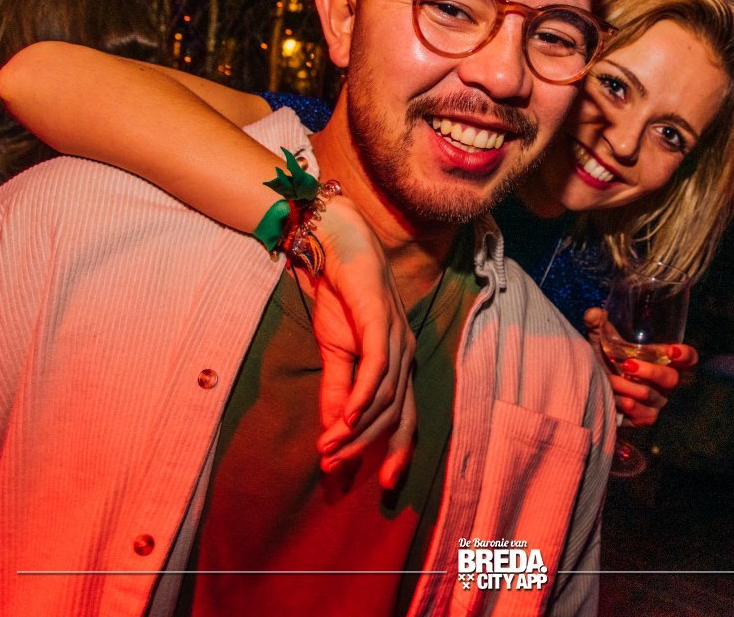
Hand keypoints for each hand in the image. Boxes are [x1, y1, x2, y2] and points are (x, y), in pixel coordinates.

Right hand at [307, 196, 415, 488]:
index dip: (398, 451)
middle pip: (395, 415)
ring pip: (384, 399)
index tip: (380, 484)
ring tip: (327, 448)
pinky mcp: (382, 324)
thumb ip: (337, 394)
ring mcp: (398, 340)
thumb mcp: (335, 355)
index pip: (406, 417)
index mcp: (399, 366)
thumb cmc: (341, 300)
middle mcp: (406, 356)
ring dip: (354, 429)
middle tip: (334, 469)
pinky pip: (377, 371)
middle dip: (365, 447)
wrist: (335, 248)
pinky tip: (346, 419)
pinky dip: (362, 399)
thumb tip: (333, 436)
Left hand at [582, 307, 697, 427]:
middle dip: (651, 371)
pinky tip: (614, 398)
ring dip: (630, 388)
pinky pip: (643, 415)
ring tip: (610, 380)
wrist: (591, 385)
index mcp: (662, 359)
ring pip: (653, 396)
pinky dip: (627, 405)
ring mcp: (656, 401)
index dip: (686, 355)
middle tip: (627, 365)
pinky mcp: (645, 418)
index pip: (688, 358)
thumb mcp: (600, 340)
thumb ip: (598, 325)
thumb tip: (593, 314)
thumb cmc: (604, 359)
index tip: (671, 350)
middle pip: (672, 378)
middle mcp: (664, 381)